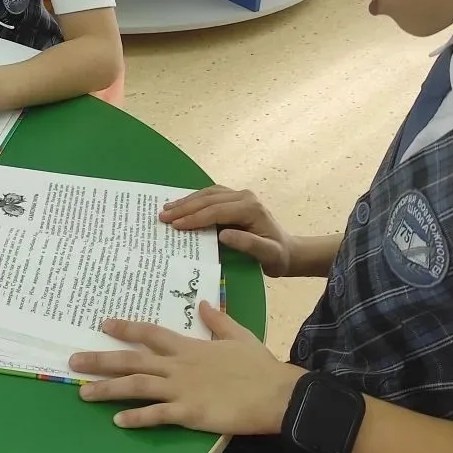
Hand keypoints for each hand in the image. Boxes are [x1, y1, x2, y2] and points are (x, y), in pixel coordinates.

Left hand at [69, 303, 302, 433]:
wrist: (277, 394)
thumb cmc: (259, 366)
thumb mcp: (238, 335)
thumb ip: (217, 320)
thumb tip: (203, 303)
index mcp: (189, 347)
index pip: (150, 334)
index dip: (125, 329)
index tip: (104, 325)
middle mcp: (179, 366)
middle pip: (132, 360)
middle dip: (100, 360)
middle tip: (73, 361)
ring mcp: (182, 389)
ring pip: (136, 386)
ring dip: (107, 389)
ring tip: (82, 392)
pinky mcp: (190, 413)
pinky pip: (157, 415)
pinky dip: (136, 418)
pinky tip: (117, 420)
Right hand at [160, 186, 295, 277]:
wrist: (289, 252)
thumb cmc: (277, 257)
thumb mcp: (268, 255)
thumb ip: (248, 244)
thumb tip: (223, 235)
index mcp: (250, 208)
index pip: (216, 211)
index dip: (194, 218)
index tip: (175, 225)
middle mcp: (244, 197)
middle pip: (208, 199)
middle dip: (184, 208)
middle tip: (163, 216)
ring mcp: (239, 195)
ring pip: (207, 194)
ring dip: (186, 201)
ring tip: (166, 209)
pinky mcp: (234, 198)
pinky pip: (210, 195)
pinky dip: (194, 199)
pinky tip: (181, 205)